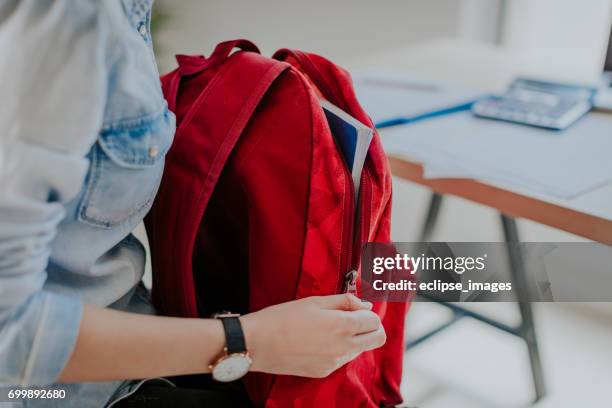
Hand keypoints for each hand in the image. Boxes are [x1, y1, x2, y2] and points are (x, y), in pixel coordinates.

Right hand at [240, 294, 385, 377]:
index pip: (375, 321)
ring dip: (355, 338)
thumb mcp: (314, 301)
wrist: (257, 344)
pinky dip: (340, 349)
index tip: (356, 308)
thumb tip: (365, 305)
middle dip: (371, 327)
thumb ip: (344, 301)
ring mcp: (335, 362)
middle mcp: (343, 347)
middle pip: (377, 339)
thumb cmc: (283, 317)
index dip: (368, 312)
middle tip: (354, 319)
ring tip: (331, 328)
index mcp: (343, 325)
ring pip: (361, 350)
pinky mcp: (324, 371)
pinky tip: (320, 340)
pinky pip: (343, 360)